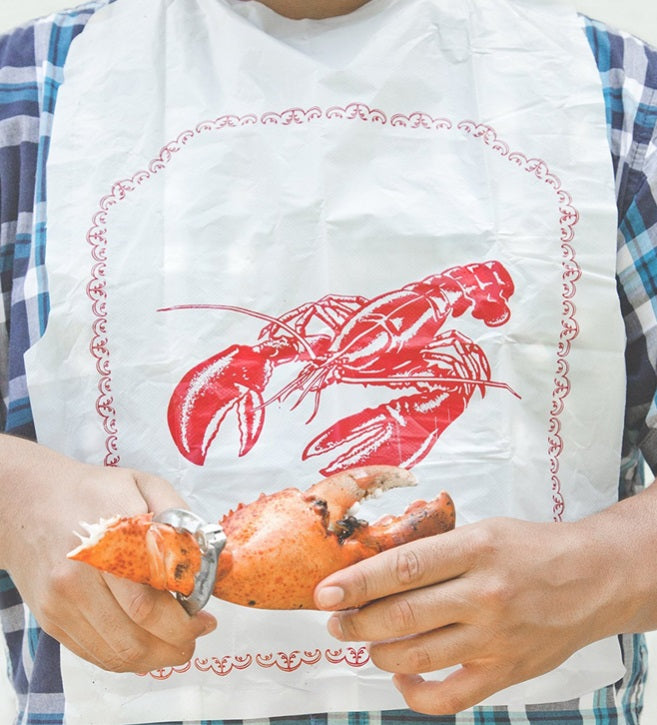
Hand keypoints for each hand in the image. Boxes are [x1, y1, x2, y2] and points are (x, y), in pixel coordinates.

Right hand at [0, 435, 216, 672]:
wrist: (27, 501)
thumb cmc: (93, 491)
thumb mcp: (143, 485)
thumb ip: (180, 518)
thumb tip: (213, 558)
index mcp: (107, 540)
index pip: (149, 596)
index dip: (184, 617)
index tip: (206, 615)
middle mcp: (79, 577)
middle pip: (135, 631)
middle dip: (178, 642)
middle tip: (199, 633)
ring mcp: (62, 603)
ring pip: (116, 651)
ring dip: (157, 658)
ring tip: (180, 644)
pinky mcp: (51, 620)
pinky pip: (94, 654)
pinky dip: (128, 659)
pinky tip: (149, 645)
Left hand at [314, 515, 632, 714]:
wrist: (592, 578)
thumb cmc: (530, 548)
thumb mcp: (483, 530)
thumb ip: (437, 550)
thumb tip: (377, 569)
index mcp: (476, 549)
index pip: (403, 568)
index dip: (357, 582)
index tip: (325, 592)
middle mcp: (484, 594)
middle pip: (403, 614)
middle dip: (356, 621)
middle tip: (334, 621)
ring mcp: (496, 637)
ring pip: (418, 655)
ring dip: (378, 652)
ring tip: (365, 641)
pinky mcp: (506, 671)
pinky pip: (450, 697)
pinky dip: (415, 692)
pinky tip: (403, 674)